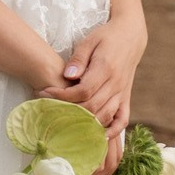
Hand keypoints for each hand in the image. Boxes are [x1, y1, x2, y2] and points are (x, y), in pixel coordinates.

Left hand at [48, 14, 145, 174]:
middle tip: (49, 113)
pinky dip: (112, 131)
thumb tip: (67, 76)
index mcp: (106, 68)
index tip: (44, 94)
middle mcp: (116, 84)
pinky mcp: (126, 98)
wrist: (130, 36)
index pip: (83, 91)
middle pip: (92, 107)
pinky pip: (122, 120)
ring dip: (86, 125)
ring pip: (105, 116)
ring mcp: (122, 93)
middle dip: (69, 112)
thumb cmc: (106, 37)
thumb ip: (79, 59)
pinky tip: (98, 138)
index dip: (62, 97)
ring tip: (66, 126)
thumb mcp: (89, 41)